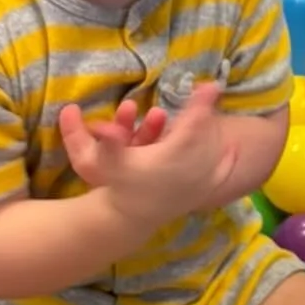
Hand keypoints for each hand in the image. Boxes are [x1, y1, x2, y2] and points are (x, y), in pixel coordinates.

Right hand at [58, 82, 238, 230]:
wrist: (128, 220)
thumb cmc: (116, 185)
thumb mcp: (103, 160)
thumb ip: (95, 135)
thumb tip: (71, 108)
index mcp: (171, 156)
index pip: (193, 124)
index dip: (202, 103)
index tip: (212, 85)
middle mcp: (191, 168)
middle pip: (207, 133)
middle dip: (207, 111)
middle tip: (211, 91)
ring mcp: (199, 182)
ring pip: (215, 150)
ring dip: (214, 130)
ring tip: (216, 113)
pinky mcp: (200, 192)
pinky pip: (220, 173)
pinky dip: (227, 160)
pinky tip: (233, 150)